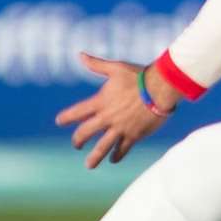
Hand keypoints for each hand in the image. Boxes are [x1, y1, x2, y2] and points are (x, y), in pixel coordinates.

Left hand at [56, 53, 171, 168]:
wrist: (161, 88)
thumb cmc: (139, 75)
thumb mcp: (116, 68)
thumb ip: (97, 65)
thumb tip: (80, 55)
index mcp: (100, 101)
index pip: (76, 112)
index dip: (66, 118)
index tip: (59, 121)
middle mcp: (107, 117)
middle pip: (85, 133)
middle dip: (78, 141)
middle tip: (76, 145)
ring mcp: (120, 128)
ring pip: (102, 147)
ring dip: (94, 157)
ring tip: (89, 165)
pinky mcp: (134, 135)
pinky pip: (123, 149)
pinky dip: (118, 155)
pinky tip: (114, 159)